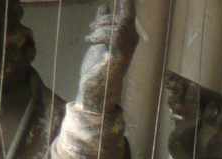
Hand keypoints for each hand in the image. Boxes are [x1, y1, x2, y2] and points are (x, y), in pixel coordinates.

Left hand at [76, 0, 138, 114]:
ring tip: (91, 37)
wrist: (95, 87)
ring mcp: (127, 49)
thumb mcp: (99, 39)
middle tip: (92, 27)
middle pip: (123, 17)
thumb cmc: (98, 64)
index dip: (128, 2)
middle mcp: (132, 42)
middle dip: (105, 19)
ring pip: (116, 26)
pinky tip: (90, 41)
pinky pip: (111, 36)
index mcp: (128, 36)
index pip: (129, 11)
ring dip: (99, 29)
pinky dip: (97, 36)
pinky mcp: (119, 56)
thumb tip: (104, 8)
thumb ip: (103, 23)